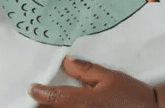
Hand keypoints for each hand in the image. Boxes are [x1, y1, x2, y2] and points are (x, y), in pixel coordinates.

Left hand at [29, 57, 157, 107]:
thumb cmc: (132, 95)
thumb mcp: (109, 77)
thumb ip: (85, 70)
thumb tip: (66, 62)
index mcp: (81, 102)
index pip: (51, 98)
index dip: (38, 93)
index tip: (32, 88)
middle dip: (41, 106)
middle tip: (36, 99)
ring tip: (48, 104)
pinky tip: (64, 107)